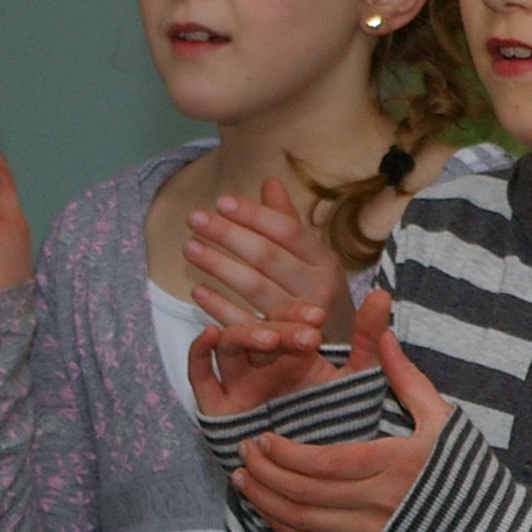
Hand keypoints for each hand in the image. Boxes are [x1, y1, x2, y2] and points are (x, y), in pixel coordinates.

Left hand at [183, 177, 355, 340]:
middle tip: (194, 218)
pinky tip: (197, 290)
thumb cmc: (320, 295)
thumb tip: (269, 181)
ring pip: (255, 287)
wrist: (342, 350)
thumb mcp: (314, 258)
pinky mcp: (282, 344)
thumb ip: (288, 222)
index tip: (222, 201)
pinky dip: (219, 307)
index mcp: (325, 261)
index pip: (288, 231)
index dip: (254, 215)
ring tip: (189, 247)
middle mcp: (317, 287)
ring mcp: (301, 318)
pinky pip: (246, 322)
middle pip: (269, 256)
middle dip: (229, 235)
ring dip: (219, 266)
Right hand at [190, 289, 390, 417]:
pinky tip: (209, 334)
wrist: (317, 472)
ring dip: (247, 334)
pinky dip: (198, 352)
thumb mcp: (356, 377)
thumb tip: (383, 294)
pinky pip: (199, 374)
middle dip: (282, 327)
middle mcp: (264, 361)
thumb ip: (368, 338)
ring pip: (231, 344)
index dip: (298, 312)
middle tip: (308, 337)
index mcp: (294, 350)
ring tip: (271, 340)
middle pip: (262, 327)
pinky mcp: (218, 405)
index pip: (288, 317)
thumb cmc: (334, 421)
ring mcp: (238, 380)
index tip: (318, 317)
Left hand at [228, 309, 451, 531]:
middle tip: (244, 451)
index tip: (261, 436)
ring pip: (303, 520)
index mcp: (397, 465)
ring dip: (266, 500)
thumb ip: (407, 379)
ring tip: (243, 478)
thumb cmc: (468, 472)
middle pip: (305, 492)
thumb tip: (384, 335)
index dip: (285, 453)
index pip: (324, 462)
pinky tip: (268, 510)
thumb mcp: (443, 420)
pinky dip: (284, 527)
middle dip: (266, 472)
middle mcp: (380, 503)